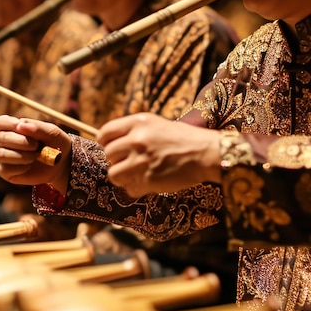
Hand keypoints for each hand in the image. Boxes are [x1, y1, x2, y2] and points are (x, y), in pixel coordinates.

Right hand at [0, 115, 71, 191]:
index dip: (8, 124)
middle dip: (21, 142)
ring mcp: (4, 156)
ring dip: (22, 155)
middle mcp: (5, 141)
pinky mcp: (5, 171)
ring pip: (2, 154)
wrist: (61, 165)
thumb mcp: (52, 132)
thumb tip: (20, 125)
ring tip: (36, 156)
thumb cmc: (56, 144)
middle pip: (1, 138)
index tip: (20, 126)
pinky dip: (20, 167)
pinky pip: (5, 168)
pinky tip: (30, 166)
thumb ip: (37, 127)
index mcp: (14, 127)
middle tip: (37, 145)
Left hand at [98, 113, 221, 196]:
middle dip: (116, 161)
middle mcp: (137, 139)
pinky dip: (136, 188)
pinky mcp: (148, 179)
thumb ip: (134, 131)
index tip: (111, 148)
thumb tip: (112, 142)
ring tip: (136, 175)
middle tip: (129, 162)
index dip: (105, 142)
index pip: (105, 132)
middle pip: (108, 154)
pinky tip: (148, 182)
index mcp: (138, 122)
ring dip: (122, 177)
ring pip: (114, 174)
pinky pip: (130, 188)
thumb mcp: (156, 124)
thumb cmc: (183, 138)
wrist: (205, 153)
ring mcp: (141, 160)